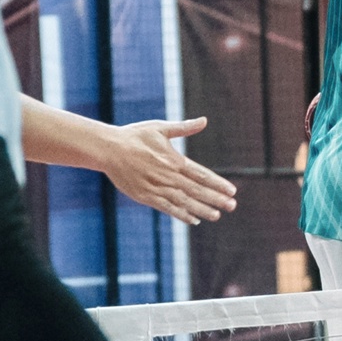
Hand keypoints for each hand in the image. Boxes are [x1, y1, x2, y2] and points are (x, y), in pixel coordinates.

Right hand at [101, 118, 237, 224]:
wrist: (108, 149)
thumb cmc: (135, 136)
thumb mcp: (160, 128)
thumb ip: (184, 128)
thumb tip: (204, 121)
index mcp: (174, 159)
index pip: (201, 174)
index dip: (218, 183)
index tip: (232, 190)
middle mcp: (168, 176)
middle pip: (197, 190)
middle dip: (216, 199)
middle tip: (232, 206)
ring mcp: (157, 188)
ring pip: (184, 202)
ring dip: (202, 209)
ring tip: (217, 215)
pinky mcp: (146, 196)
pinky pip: (167, 208)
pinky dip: (181, 214)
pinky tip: (193, 219)